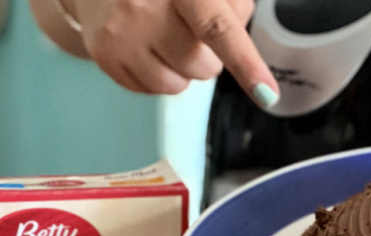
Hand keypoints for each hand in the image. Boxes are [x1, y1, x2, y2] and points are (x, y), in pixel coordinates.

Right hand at [69, 0, 279, 104]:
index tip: (265, 93)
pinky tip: (146, 46)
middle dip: (205, 55)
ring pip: (177, 86)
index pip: (218, 29)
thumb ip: (233, 6)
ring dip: (180, 70)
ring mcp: (122, 34)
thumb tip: (242, 51)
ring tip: (164, 38)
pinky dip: (156, 74)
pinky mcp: (104, 55)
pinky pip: (150, 90)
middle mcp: (145, 8)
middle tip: (185, 29)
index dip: (245, 63)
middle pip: (203, 68)